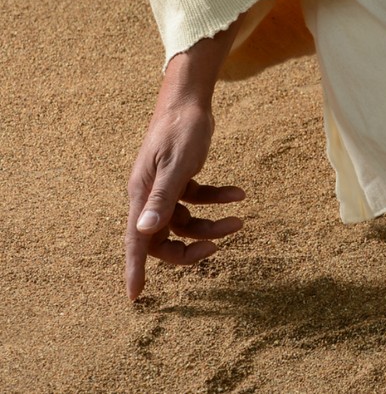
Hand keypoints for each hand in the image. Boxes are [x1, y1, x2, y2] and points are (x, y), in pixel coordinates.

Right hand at [125, 19, 243, 299]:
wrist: (189, 99)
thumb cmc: (181, 128)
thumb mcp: (176, 164)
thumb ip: (163, 199)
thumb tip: (144, 232)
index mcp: (141, 194)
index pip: (135, 241)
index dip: (134, 269)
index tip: (134, 296)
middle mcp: (149, 194)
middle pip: (163, 238)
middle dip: (190, 247)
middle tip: (217, 246)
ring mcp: (165, 187)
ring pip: (185, 221)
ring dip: (212, 223)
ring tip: (241, 220)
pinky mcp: (180, 178)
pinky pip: (197, 200)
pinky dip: (217, 200)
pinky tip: (239, 194)